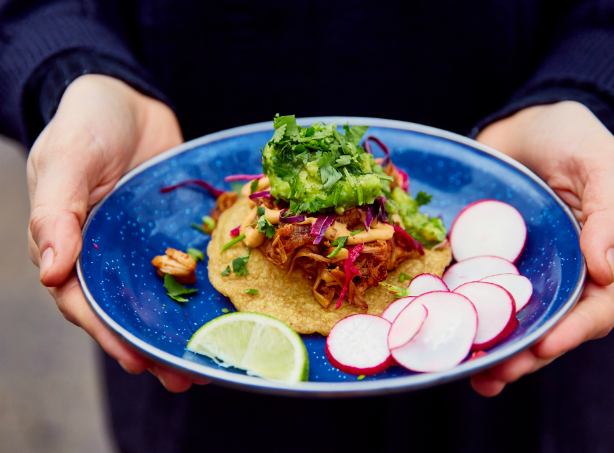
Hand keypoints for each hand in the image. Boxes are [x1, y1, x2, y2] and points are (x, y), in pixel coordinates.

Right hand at [27, 74, 206, 391]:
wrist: (128, 100)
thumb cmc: (85, 126)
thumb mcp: (65, 161)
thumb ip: (55, 212)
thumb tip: (49, 273)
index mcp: (71, 248)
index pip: (85, 302)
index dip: (109, 334)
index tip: (136, 361)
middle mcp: (108, 256)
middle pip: (128, 310)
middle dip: (153, 344)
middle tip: (186, 376)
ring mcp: (144, 246)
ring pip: (162, 295)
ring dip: (183, 326)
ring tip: (215, 358)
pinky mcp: (174, 234)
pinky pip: (191, 264)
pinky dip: (206, 288)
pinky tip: (231, 308)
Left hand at [471, 101, 613, 395]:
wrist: (524, 123)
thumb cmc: (572, 138)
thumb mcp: (601, 165)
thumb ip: (610, 213)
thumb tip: (605, 269)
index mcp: (592, 260)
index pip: (593, 311)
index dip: (572, 334)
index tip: (544, 347)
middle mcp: (554, 274)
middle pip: (544, 327)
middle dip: (522, 356)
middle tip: (493, 374)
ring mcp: (514, 269)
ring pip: (504, 317)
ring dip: (487, 347)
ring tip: (463, 368)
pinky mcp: (479, 258)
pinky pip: (469, 289)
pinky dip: (457, 311)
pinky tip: (436, 325)